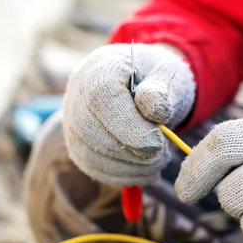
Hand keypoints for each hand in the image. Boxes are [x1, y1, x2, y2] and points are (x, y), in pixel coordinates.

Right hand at [62, 43, 195, 185]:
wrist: (149, 88)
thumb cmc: (159, 81)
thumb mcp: (169, 77)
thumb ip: (163, 91)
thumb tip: (153, 110)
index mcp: (100, 67)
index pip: (100, 97)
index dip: (128, 126)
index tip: (158, 142)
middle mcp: (77, 92)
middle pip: (90, 129)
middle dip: (130, 151)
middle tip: (163, 155)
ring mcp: (72, 120)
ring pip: (90, 154)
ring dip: (129, 167)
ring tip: (158, 161)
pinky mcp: (78, 145)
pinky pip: (93, 168)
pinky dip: (123, 176)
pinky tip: (146, 170)